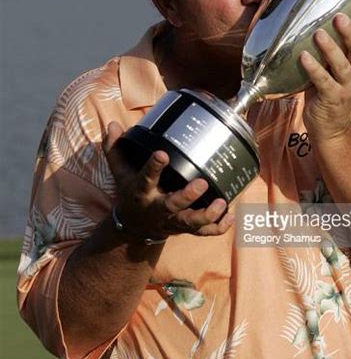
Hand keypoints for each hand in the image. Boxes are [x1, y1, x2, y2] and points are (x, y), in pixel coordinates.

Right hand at [103, 122, 232, 239]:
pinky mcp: (184, 229)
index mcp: (142, 192)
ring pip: (190, 223)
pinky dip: (217, 227)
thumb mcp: (120, 173)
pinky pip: (203, 233)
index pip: (146, 178)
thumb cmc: (132, 193)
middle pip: (172, 205)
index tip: (162, 154)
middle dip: (187, 196)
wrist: (134, 228)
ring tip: (222, 202)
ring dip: (207, 215)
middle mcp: (157, 208)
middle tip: (202, 183)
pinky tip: (230, 216)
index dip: (153, 167)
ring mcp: (172, 221)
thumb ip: (116, 148)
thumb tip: (112, 124)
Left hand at [300, 7, 350, 142]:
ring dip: (330, 49)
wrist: (330, 126)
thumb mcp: (340, 66)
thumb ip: (339, 47)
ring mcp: (346, 87)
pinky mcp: (331, 98)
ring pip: (342, 66)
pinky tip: (303, 57)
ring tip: (318, 34)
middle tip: (339, 17)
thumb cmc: (332, 88)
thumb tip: (327, 15)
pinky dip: (314, 68)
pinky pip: (323, 82)